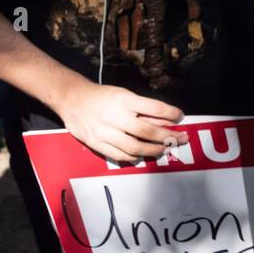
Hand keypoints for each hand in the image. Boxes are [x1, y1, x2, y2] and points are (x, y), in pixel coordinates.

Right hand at [54, 79, 186, 162]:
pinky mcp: (95, 143)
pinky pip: (119, 155)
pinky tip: (142, 155)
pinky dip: (134, 157)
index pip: (155, 108)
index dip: (172, 113)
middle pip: (147, 132)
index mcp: (124, 100)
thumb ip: (144, 109)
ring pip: (135, 148)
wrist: (72, 99)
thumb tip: (168, 121)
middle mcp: (115, 117)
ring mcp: (104, 132)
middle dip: (169, 137)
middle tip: (181, 138)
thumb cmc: (103, 97)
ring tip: (164, 148)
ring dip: (154, 150)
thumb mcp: (125, 95)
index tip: (180, 116)